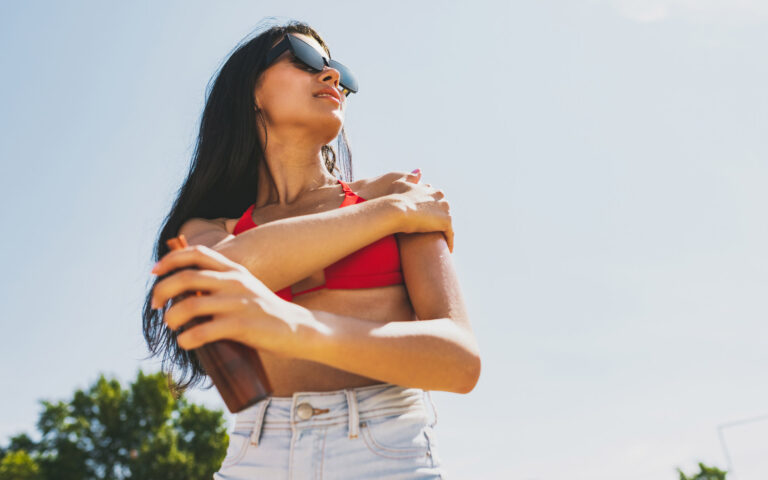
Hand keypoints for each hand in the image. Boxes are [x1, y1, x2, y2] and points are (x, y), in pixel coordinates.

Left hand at [150, 245, 309, 356]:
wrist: (299, 329)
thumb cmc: (265, 312)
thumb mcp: (245, 288)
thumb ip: (221, 284)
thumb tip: (184, 293)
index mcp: (235, 270)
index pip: (196, 254)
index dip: (170, 259)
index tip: (154, 272)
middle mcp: (235, 282)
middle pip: (185, 277)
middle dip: (161, 291)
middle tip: (154, 306)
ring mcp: (238, 303)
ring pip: (190, 305)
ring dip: (171, 317)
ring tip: (170, 326)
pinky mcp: (242, 326)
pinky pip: (204, 331)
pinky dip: (187, 338)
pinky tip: (185, 343)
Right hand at [385, 171, 453, 252]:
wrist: (396, 209)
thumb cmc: (394, 197)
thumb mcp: (401, 183)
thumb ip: (410, 177)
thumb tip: (419, 171)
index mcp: (431, 190)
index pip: (435, 200)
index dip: (431, 211)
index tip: (427, 220)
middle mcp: (441, 197)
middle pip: (444, 211)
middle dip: (440, 220)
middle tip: (434, 233)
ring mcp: (445, 209)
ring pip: (447, 222)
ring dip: (444, 231)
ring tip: (440, 242)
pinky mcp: (446, 221)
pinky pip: (450, 234)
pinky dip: (449, 242)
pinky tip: (446, 250)